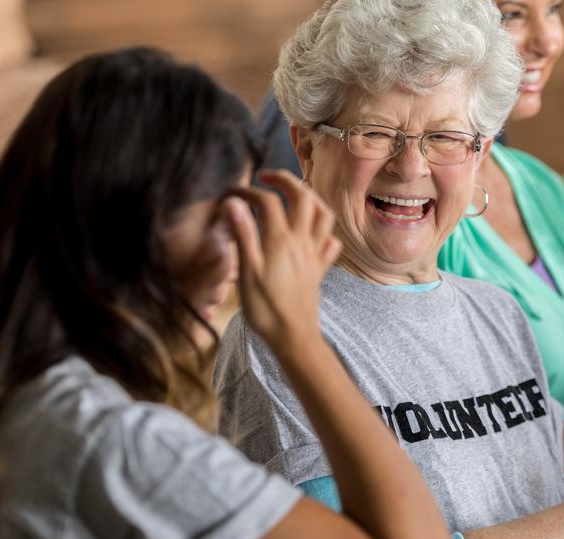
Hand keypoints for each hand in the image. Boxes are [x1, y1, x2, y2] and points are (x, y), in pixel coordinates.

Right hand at [225, 169, 340, 343]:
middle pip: (304, 196)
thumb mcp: (246, 272)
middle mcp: (302, 242)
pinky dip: (324, 231)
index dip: (249, 192)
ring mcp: (314, 255)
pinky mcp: (320, 270)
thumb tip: (234, 203)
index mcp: (281, 240)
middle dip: (286, 180)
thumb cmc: (265, 308)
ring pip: (323, 214)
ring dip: (310, 198)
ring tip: (294, 196)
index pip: (268, 202)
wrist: (293, 337)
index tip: (232, 195)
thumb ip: (243, 234)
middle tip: (267, 177)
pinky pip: (331, 243)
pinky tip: (313, 233)